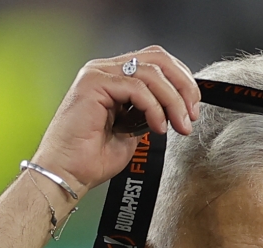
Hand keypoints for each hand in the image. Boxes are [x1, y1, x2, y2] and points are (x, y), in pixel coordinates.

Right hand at [30, 45, 199, 199]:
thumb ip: (152, 112)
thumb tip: (178, 108)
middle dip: (183, 86)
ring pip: (151, 73)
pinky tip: (157, 127)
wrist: (69, 173)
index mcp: (115, 77)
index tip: (193, 108)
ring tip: (178, 125)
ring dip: (172, 101)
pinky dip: (153, 107)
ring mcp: (98, 74)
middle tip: (192, 114)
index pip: (157, 62)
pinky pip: (136, 87)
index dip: (181, 81)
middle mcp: (105, 70)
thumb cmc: (93, 158)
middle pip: (158, 59)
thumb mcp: (134, 131)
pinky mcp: (93, 84)